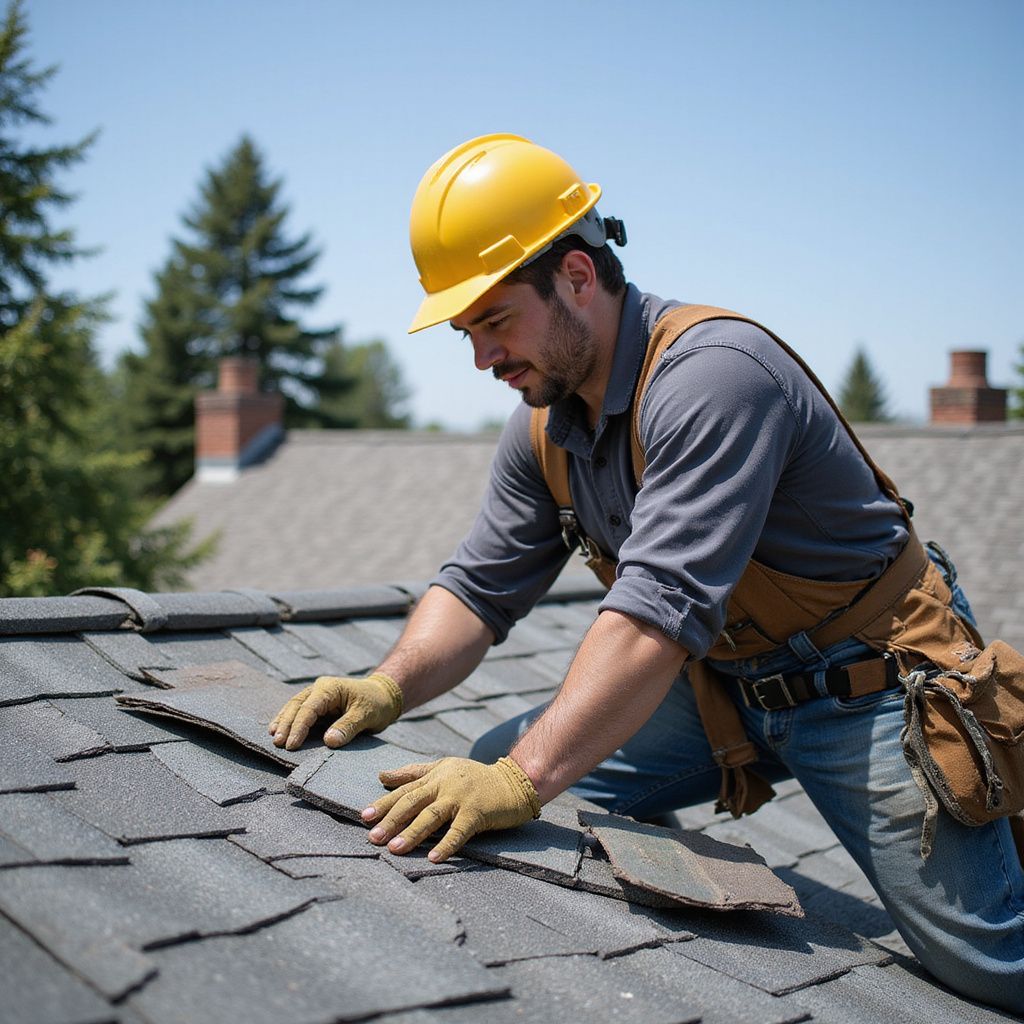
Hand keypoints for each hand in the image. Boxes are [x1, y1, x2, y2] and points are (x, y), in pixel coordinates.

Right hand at [269, 672, 402, 750]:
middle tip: (277, 743)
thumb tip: (328, 741)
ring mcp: (317, 696)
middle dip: (286, 725)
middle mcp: (320, 689)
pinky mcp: (318, 705)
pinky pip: (300, 712)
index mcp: (330, 688)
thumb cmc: (376, 704)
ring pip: (294, 707)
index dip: (299, 727)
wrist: (383, 696)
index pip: (309, 708)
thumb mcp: (366, 715)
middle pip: (297, 706)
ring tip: (274, 738)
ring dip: (284, 722)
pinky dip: (290, 721)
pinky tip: (278, 729)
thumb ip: (348, 726)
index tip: (291, 744)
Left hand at [362, 756, 540, 861]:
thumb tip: (382, 775)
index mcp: (435, 775)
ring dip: (412, 833)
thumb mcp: (443, 768)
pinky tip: (433, 857)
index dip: (384, 803)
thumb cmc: (476, 778)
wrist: (514, 781)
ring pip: (431, 815)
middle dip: (391, 820)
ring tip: (394, 849)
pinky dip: (446, 844)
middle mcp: (444, 784)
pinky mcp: (478, 812)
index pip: (405, 789)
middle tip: (373, 837)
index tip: (364, 816)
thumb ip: (413, 772)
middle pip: (413, 802)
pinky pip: (459, 830)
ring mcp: (461, 797)